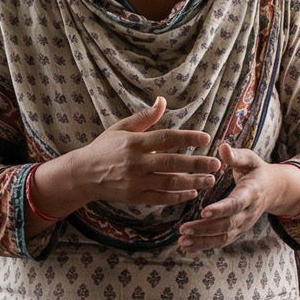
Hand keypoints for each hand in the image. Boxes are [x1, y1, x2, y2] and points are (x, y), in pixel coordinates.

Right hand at [41, 98, 221, 212]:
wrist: (83, 175)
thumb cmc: (104, 148)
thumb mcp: (120, 128)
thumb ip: (144, 117)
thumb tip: (162, 101)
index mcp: (134, 143)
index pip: (166, 138)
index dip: (187, 138)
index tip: (206, 137)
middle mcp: (136, 163)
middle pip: (172, 163)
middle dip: (197, 164)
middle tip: (216, 164)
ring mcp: (135, 182)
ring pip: (170, 183)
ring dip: (193, 181)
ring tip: (210, 180)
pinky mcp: (135, 197)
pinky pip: (161, 198)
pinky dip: (178, 196)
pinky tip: (192, 192)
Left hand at [176, 144, 292, 252]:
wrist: (274, 190)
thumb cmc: (256, 170)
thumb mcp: (250, 159)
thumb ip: (237, 155)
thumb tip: (223, 147)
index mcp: (252, 192)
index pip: (236, 203)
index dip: (221, 209)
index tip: (203, 212)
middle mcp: (249, 212)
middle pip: (227, 224)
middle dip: (205, 228)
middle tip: (183, 229)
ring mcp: (244, 224)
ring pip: (224, 237)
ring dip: (203, 241)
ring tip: (182, 241)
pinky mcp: (238, 231)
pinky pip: (222, 241)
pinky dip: (205, 245)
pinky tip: (187, 246)